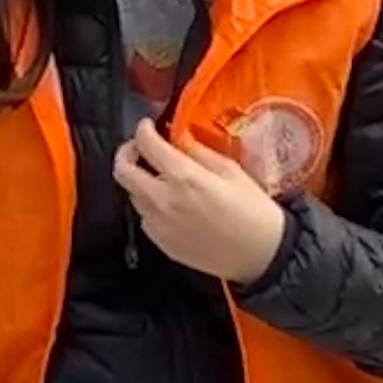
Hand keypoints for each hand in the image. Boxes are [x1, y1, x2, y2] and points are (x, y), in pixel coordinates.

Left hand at [112, 121, 288, 284]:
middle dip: (127, 153)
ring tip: (159, 177)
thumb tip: (177, 136)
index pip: (145, 144)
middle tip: (140, 148)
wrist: (260, 255)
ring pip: (132, 194)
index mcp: (183, 177)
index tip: (148, 126)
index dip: (143, 130)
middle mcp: (163, 200)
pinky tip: (171, 204)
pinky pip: (145, 217)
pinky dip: (151, 205)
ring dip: (139, 180)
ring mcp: (158, 225)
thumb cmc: (252, 210)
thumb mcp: (230, 170)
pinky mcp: (161, 243)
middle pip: (122, 171)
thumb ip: (197, 151)